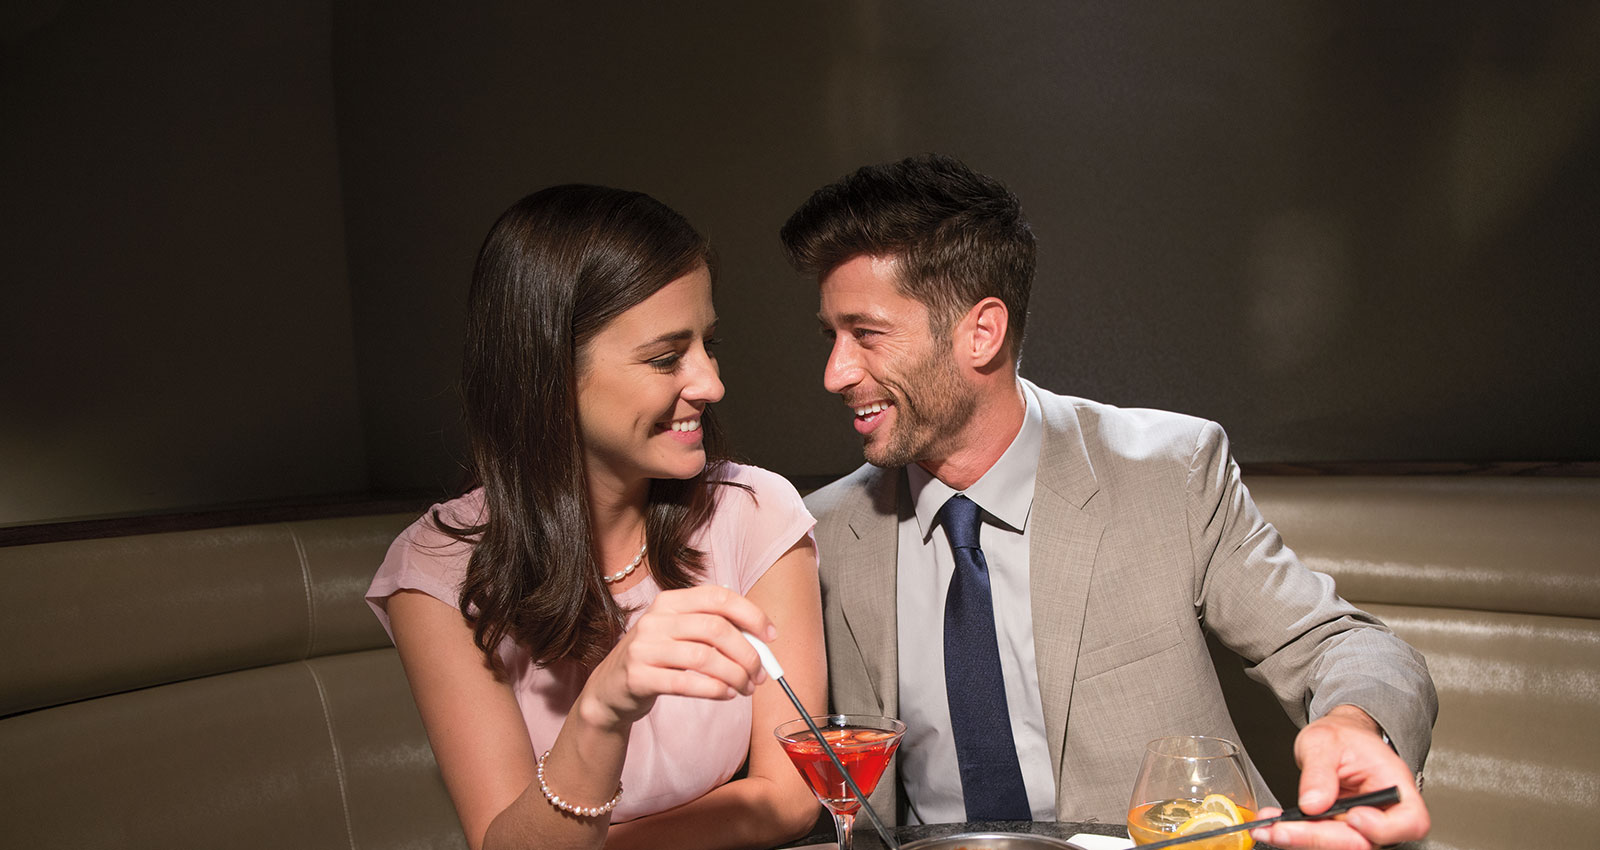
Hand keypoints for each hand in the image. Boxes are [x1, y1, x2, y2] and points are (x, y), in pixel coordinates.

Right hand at [576, 584, 773, 730]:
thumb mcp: (679, 635)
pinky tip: (726, 694)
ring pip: (704, 657)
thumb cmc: (657, 659)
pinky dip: (714, 689)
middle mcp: (655, 619)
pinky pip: (685, 683)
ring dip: (734, 675)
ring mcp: (644, 647)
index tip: (771, 636)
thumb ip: (714, 630)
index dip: (750, 615)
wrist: (610, 689)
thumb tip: (761, 641)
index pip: (718, 597)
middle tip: (760, 674)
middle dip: (747, 653)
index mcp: (670, 601)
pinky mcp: (638, 676)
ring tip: (746, 689)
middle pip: (715, 628)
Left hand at [1251, 706, 1428, 849]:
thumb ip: (1319, 772)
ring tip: (1268, 828)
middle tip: (1281, 829)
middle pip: (1363, 840)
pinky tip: (1272, 826)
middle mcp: (1383, 812)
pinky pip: (1320, 839)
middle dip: (1318, 837)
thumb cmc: (1342, 737)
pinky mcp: (1339, 830)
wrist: (1334, 739)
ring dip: (1299, 839)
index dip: (1382, 827)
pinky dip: (1294, 834)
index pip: (1409, 821)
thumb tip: (1313, 802)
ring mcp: (1361, 825)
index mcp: (1395, 785)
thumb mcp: (1325, 741)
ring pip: (1337, 844)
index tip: (1352, 816)